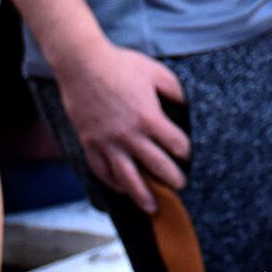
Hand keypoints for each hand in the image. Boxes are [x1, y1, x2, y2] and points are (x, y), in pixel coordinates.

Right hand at [49, 39, 189, 215]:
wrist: (82, 64)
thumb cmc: (121, 65)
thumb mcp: (156, 72)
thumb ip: (175, 91)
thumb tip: (185, 106)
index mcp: (149, 118)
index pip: (176, 145)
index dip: (186, 151)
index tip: (188, 155)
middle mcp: (129, 136)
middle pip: (157, 167)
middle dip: (172, 179)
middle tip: (180, 185)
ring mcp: (108, 143)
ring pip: (128, 178)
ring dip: (143, 195)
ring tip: (153, 207)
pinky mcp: (90, 144)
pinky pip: (102, 171)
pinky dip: (114, 183)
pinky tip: (123, 189)